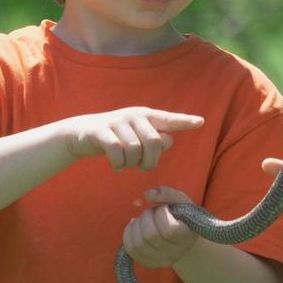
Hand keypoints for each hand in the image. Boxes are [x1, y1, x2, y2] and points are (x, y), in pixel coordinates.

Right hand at [63, 107, 203, 170]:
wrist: (82, 134)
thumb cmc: (117, 138)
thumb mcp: (138, 137)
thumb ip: (156, 140)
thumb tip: (169, 141)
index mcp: (146, 116)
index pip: (169, 119)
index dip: (185, 121)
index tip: (201, 122)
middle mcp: (134, 115)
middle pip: (155, 142)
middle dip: (150, 161)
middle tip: (141, 166)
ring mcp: (117, 122)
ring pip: (135, 150)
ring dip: (132, 164)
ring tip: (127, 165)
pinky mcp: (102, 131)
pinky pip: (117, 152)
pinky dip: (119, 165)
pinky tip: (117, 167)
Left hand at [122, 186, 199, 267]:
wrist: (183, 238)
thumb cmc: (182, 216)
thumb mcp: (181, 201)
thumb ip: (167, 194)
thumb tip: (147, 194)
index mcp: (186, 237)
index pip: (168, 230)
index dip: (161, 214)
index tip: (163, 207)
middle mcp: (175, 253)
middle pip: (150, 236)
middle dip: (146, 216)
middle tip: (152, 211)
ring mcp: (161, 261)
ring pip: (137, 244)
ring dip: (137, 225)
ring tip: (144, 219)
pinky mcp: (148, 263)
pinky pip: (130, 249)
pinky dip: (129, 234)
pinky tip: (136, 226)